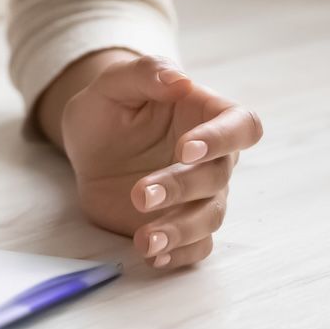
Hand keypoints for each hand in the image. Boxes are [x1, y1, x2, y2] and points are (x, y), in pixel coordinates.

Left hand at [56, 54, 262, 270]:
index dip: (223, 139)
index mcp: (207, 116)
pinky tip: (153, 255)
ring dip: (180, 230)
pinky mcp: (179, 224)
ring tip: (145, 239)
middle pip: (218, 177)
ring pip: (209, 217)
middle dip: (181, 187)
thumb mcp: (114, 83)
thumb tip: (178, 80)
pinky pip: (195, 247)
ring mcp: (198, 195)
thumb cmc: (110, 107)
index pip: (241, 126)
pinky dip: (178, 255)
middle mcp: (213, 159)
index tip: (186, 148)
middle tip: (139, 194)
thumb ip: (145, 73)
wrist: (88, 145)